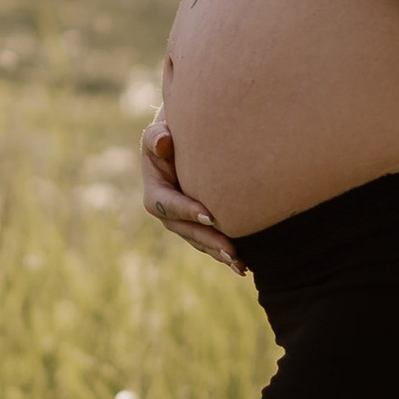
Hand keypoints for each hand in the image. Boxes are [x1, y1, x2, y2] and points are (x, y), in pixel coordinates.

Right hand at [141, 110, 244, 272]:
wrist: (184, 142)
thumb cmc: (172, 133)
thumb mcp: (160, 132)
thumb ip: (157, 137)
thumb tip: (163, 142)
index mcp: (155, 193)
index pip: (169, 204)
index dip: (187, 211)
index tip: (210, 215)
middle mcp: (167, 214)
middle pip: (187, 231)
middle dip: (209, 241)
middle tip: (231, 250)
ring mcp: (183, 223)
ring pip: (201, 241)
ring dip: (219, 253)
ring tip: (241, 264)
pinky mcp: (199, 226)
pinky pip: (211, 242)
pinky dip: (225, 254)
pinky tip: (244, 267)